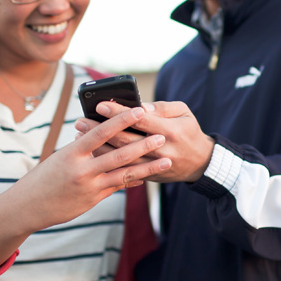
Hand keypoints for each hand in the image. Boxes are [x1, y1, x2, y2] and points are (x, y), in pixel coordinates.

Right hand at [0, 106, 171, 275]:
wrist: (28, 206)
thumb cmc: (44, 176)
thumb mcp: (60, 158)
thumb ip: (83, 149)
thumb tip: (105, 136)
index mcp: (72, 153)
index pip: (101, 132)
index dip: (121, 120)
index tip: (139, 110)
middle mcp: (82, 170)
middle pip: (119, 155)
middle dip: (143, 145)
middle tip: (162, 136)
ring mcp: (89, 186)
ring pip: (124, 174)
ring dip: (147, 167)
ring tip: (166, 160)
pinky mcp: (93, 199)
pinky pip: (118, 187)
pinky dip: (133, 180)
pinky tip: (147, 177)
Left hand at [77, 100, 214, 182]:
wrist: (200, 163)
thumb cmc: (189, 132)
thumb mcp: (184, 112)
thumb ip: (161, 107)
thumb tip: (139, 106)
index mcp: (170, 131)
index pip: (139, 120)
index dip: (118, 113)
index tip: (99, 105)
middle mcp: (161, 150)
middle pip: (125, 140)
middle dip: (100, 129)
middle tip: (80, 119)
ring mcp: (154, 166)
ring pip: (120, 157)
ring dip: (98, 146)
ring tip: (80, 134)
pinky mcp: (148, 176)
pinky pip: (123, 169)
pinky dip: (106, 160)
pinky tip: (92, 151)